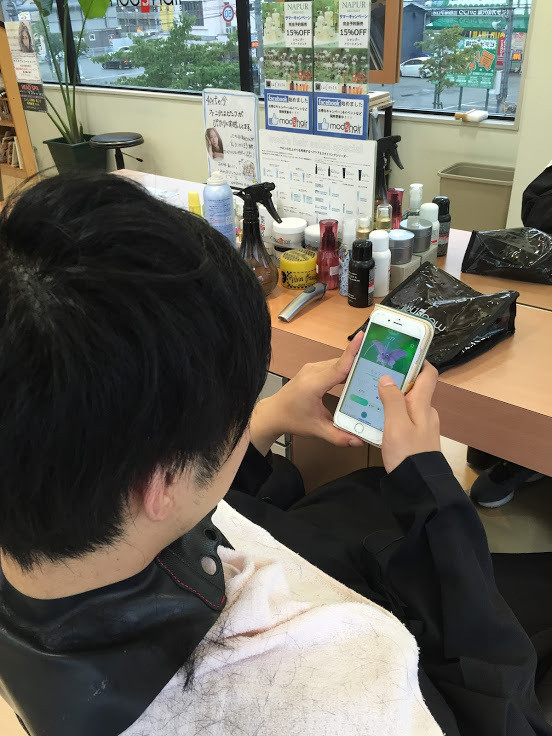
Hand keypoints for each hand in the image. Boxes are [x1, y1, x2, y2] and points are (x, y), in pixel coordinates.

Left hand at [250, 332, 364, 454]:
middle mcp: (312, 372)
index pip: (338, 366)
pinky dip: (345, 368)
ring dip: (353, 365)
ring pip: (338, 362)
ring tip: (373, 367)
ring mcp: (312, 368)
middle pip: (342, 363)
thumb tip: (358, 440)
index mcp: (313, 384)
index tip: (363, 337)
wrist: (274, 413)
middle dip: (360, 361)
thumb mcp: (316, 430)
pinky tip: (356, 374)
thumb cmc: (292, 419)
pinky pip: (333, 365)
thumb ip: (338, 436)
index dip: (352, 352)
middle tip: (382, 361)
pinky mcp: (313, 369)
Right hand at [378, 362, 440, 473]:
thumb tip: (388, 377)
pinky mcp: (416, 439)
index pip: (428, 374)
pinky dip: (392, 415)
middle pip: (415, 388)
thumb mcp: (396, 425)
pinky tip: (377, 420)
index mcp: (423, 405)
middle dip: (398, 380)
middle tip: (376, 375)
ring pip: (408, 405)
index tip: (402, 354)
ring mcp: (422, 427)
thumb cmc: (408, 454)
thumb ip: (392, 400)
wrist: (419, 487)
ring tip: (371, 397)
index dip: (418, 361)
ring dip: (392, 399)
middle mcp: (426, 413)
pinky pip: (404, 420)